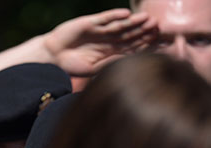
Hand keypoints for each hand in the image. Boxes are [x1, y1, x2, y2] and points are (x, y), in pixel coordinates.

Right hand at [43, 8, 157, 75]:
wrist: (52, 58)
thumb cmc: (72, 66)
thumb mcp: (94, 69)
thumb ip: (111, 64)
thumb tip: (131, 62)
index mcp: (110, 52)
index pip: (131, 47)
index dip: (145, 44)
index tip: (159, 43)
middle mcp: (108, 40)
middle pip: (129, 34)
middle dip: (143, 31)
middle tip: (158, 27)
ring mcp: (99, 30)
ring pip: (120, 25)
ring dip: (134, 22)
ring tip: (147, 19)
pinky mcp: (89, 22)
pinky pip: (104, 18)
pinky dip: (114, 15)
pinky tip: (126, 14)